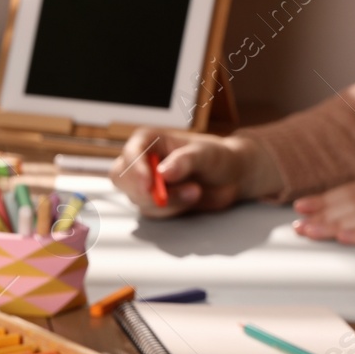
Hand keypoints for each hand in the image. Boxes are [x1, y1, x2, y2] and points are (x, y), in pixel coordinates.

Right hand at [112, 128, 283, 217]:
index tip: (148, 185)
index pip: (130, 153)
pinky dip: (171, 210)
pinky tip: (190, 198)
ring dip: (167, 201)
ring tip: (194, 191)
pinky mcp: (154, 201)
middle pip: (122, 178)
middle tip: (166, 196)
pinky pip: (152, 212)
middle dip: (144, 190)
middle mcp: (143, 161)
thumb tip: (163, 172)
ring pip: (138, 198)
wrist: (232, 178)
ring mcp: (147, 183)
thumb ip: (184, 161)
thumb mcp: (205, 154)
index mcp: (150, 141)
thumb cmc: (219, 157)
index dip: (135, 169)